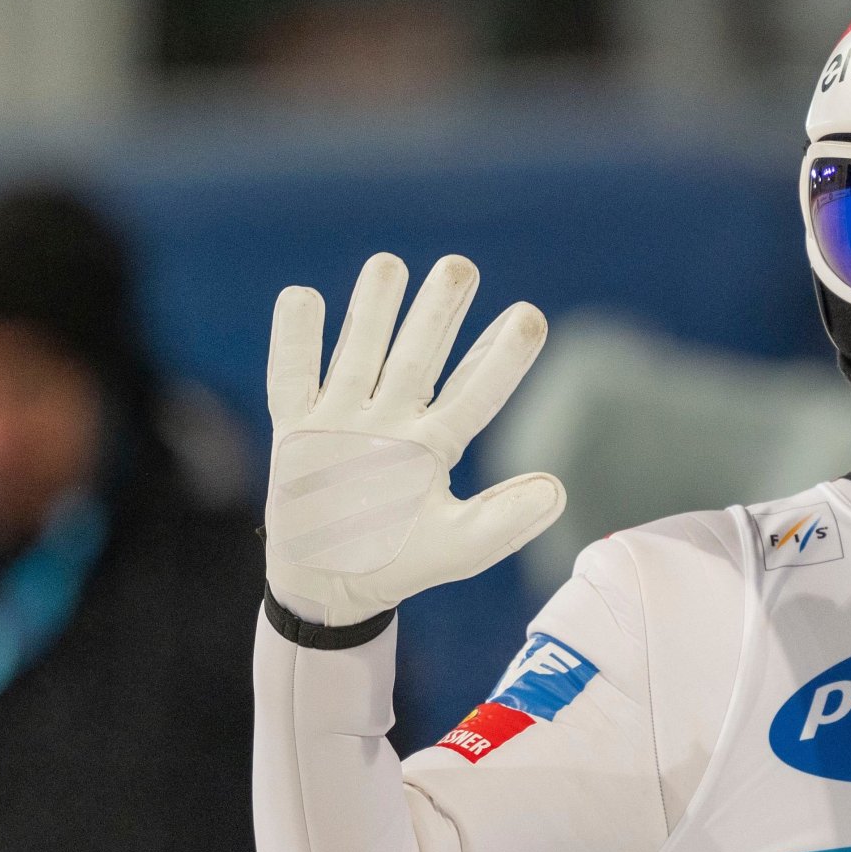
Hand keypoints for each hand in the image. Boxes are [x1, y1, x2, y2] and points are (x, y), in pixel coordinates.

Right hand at [264, 253, 565, 626]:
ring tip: (389, 264)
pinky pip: (292, 378)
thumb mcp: (459, 548)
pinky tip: (305, 297)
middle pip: (419, 356)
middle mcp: (392, 420)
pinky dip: (295, 341)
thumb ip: (506, 521)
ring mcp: (343, 421)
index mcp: (435, 444)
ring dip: (373, 311)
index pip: (475, 391)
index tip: (530, 316)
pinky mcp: (295, 430)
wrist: (330, 587)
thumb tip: (558, 489)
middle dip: (438, 312)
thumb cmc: (399, 563)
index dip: (501, 357)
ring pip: (360, 353)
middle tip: (461, 267)